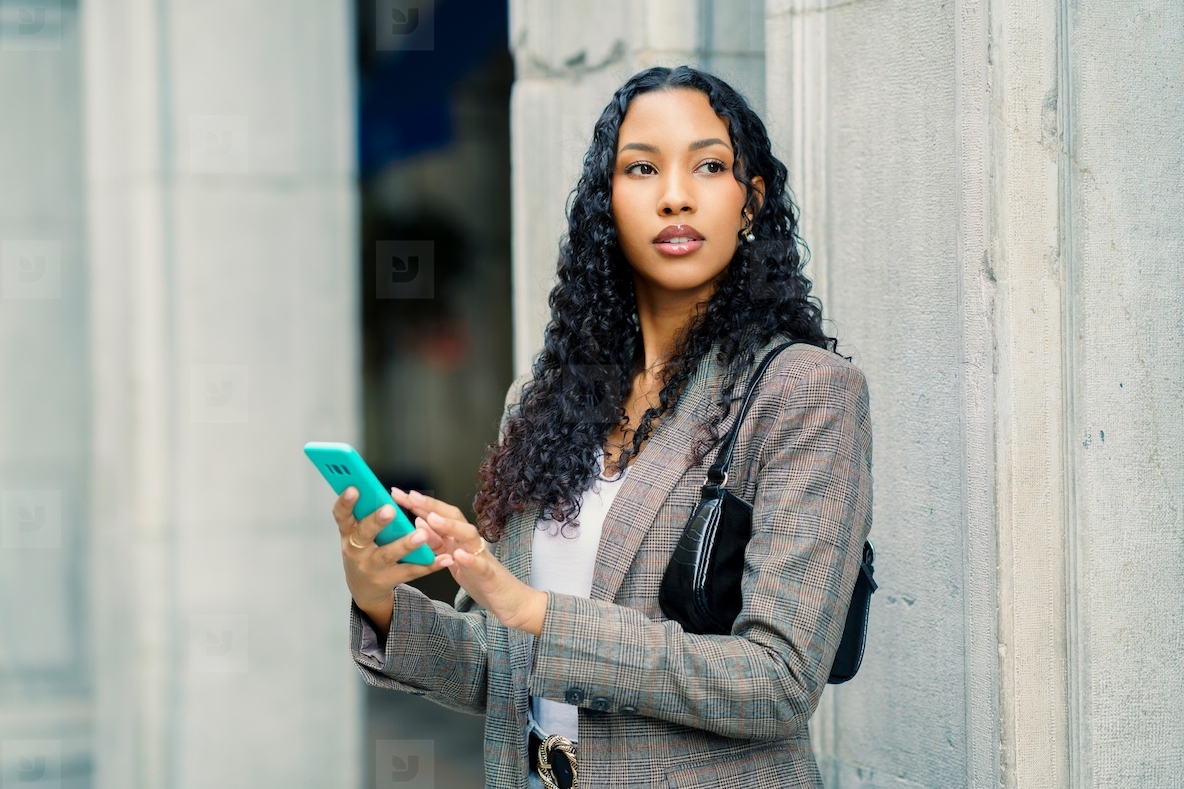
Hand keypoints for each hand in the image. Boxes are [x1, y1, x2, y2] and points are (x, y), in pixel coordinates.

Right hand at [333, 486, 454, 634]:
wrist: (364, 588)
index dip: (346, 502)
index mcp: (348, 533)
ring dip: (406, 544)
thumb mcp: (356, 533)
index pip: (341, 516)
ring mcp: (372, 567)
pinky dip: (429, 564)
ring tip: (422, 534)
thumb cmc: (363, 551)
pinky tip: (443, 557)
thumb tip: (376, 489)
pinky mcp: (389, 579)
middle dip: (377, 522)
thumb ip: (364, 513)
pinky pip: (411, 570)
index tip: (354, 488)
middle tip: (390, 510)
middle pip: (364, 534)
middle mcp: (356, 550)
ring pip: (389, 554)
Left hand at [392, 487, 547, 634]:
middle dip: (431, 506)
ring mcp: (482, 557)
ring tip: (432, 519)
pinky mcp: (491, 576)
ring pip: (469, 536)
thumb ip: (437, 541)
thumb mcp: (452, 560)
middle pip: (454, 518)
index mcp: (459, 540)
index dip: (419, 504)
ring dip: (451, 526)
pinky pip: (481, 565)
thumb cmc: (480, 579)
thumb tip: (419, 520)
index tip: (398, 494)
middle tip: (410, 496)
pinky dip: (471, 559)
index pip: (439, 515)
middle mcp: (471, 543)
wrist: (510, 601)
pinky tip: (458, 555)